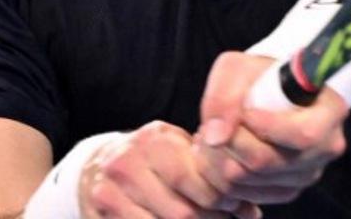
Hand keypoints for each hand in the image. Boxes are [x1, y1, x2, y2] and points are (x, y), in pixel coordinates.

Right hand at [77, 120, 259, 218]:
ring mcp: (110, 190)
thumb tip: (251, 212)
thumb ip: (213, 173)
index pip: (194, 178)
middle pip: (182, 211)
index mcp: (154, 140)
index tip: (236, 207)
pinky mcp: (104, 211)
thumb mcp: (181, 153)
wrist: (99, 167)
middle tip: (226, 218)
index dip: (221, 198)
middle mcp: (128, 161)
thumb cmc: (155, 161)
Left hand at [196, 52, 348, 204]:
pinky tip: (219, 153)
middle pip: (265, 162)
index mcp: (330, 111)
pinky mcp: (286, 190)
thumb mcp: (238, 67)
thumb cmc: (258, 75)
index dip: (264, 126)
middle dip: (226, 143)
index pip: (302, 134)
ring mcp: (307, 174)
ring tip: (210, 138)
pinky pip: (243, 195)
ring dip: (216, 160)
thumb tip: (216, 135)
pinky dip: (220, 177)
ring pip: (247, 181)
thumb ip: (225, 94)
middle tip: (207, 127)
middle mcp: (325, 148)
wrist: (266, 91)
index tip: (243, 110)